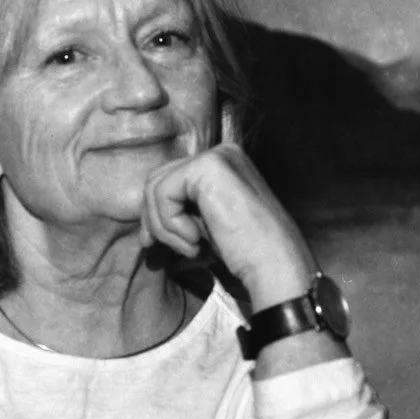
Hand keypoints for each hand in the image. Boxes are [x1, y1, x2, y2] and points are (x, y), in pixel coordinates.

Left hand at [138, 144, 315, 308]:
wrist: (274, 266)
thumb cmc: (245, 255)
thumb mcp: (206, 228)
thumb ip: (181, 215)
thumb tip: (145, 227)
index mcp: (225, 165)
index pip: (171, 179)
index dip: (154, 213)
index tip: (153, 244)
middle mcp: (223, 153)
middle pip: (158, 178)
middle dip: (151, 217)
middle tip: (156, 248)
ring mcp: (218, 157)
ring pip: (156, 186)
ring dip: (163, 226)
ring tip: (190, 248)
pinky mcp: (209, 167)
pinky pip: (163, 193)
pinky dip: (170, 224)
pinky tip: (196, 240)